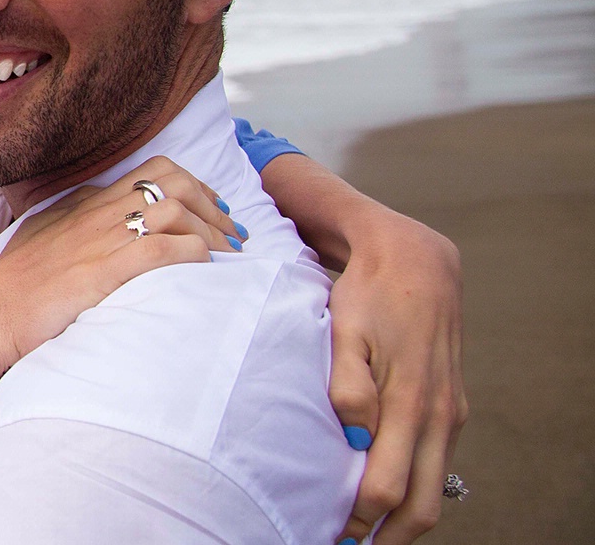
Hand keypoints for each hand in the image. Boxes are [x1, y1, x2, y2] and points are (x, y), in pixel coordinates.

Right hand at [0, 156, 244, 375]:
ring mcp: (103, 238)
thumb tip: (99, 228)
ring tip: (231, 254)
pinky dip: (196, 253)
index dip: (193, 188)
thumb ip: (74, 227)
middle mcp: (98, 211)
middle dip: (213, 203)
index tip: (211, 211)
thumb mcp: (43, 240)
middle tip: (233, 231)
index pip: (151, 173)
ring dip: (213, 230)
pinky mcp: (107, 268)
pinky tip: (207, 267)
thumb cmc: (12, 288)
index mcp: (85, 202)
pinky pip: (167, 248)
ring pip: (177, 209)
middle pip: (173, 179)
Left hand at [329, 211, 466, 544]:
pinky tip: (385, 498)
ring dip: (402, 521)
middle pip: (419, 505)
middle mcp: (437, 416)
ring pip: (433, 489)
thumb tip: (355, 435)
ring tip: (363, 536)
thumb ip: (349, 382)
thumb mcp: (346, 329)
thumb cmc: (369, 296)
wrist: (418, 261)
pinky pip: (437, 465)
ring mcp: (449, 414)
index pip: (387, 486)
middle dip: (385, 538)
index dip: (359, 521)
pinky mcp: (450, 408)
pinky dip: (414, 490)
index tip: (329, 537)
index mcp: (410, 403)